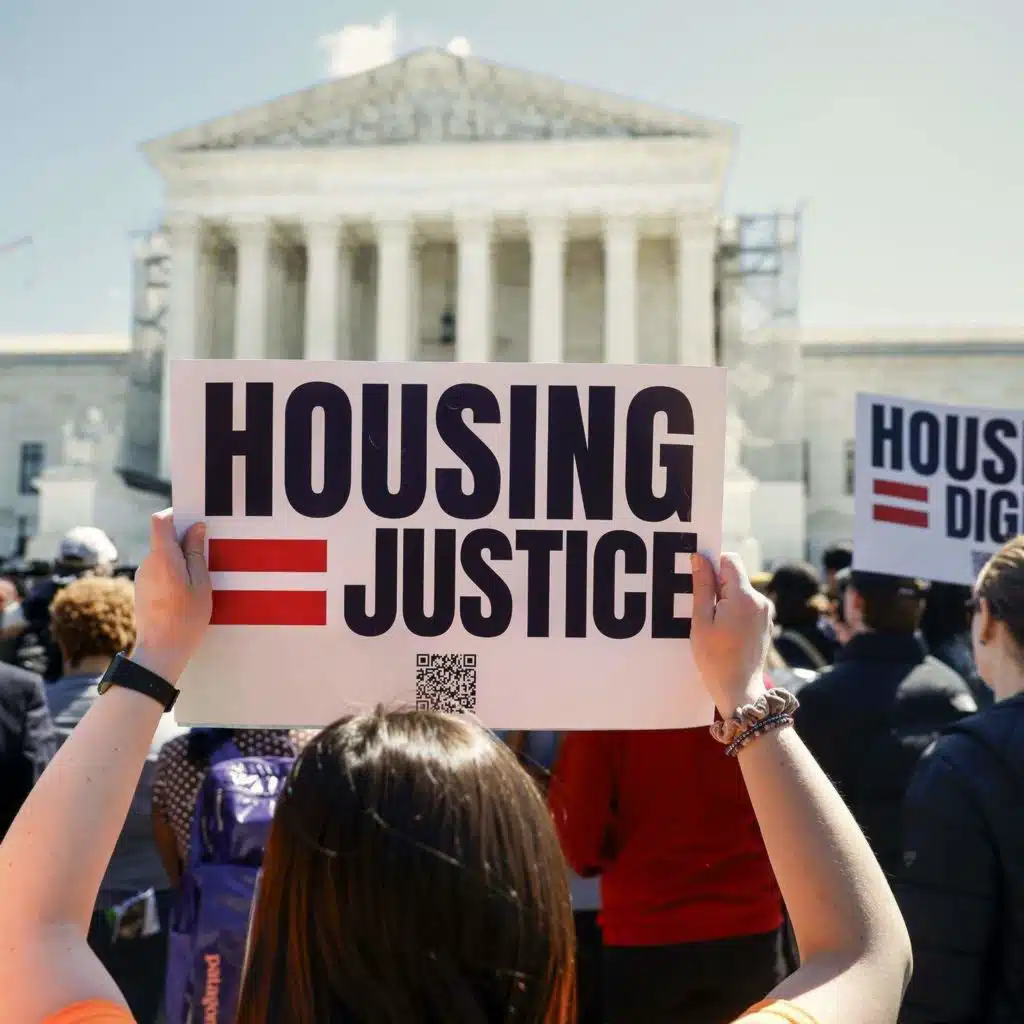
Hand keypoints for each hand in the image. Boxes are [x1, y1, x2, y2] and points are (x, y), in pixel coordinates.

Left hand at [131, 509, 211, 683]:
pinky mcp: (142, 590)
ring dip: (179, 561)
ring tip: (199, 580)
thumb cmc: (186, 618)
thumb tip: (196, 528)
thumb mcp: (201, 583)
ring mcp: (142, 577)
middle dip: (184, 542)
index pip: (160, 521)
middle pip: (163, 540)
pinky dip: (173, 575)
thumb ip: (197, 552)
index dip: (175, 515)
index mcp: (163, 557)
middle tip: (206, 555)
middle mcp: (148, 563)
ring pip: (162, 557)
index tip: (193, 520)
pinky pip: (158, 572)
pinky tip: (186, 594)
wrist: (161, 650)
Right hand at [690, 552, 771, 714]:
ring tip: (710, 624)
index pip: (730, 560)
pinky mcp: (765, 624)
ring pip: (739, 592)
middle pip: (734, 577)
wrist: (740, 690)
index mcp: (745, 597)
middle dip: (715, 585)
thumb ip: (702, 586)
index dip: (712, 563)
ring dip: (723, 599)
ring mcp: (765, 613)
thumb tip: (699, 557)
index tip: (697, 578)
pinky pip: (746, 606)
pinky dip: (732, 611)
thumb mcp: (702, 621)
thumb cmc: (716, 658)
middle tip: (699, 608)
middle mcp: (760, 601)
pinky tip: (722, 632)